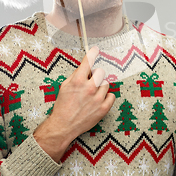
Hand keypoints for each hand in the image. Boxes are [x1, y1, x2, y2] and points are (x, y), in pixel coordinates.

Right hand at [34, 46, 115, 161]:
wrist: (63, 125)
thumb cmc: (62, 106)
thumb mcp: (65, 86)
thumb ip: (76, 75)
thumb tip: (85, 67)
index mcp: (78, 81)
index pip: (88, 62)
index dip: (93, 53)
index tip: (96, 50)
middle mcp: (89, 88)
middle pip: (101, 72)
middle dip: (96, 75)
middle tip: (91, 81)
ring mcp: (97, 98)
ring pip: (106, 84)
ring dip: (100, 86)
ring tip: (92, 94)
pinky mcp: (103, 108)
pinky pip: (112, 96)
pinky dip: (107, 97)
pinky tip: (99, 100)